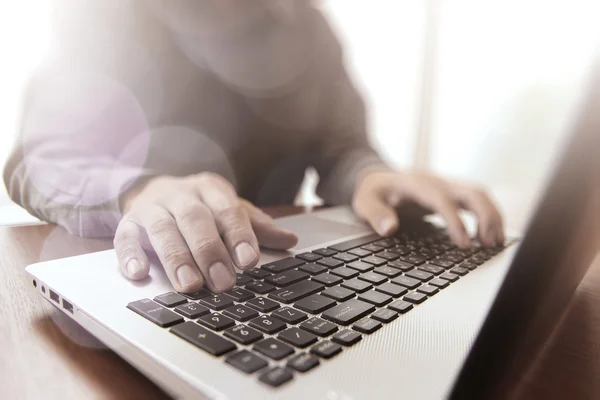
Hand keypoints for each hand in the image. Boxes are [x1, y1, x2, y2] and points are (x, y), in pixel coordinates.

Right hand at [114, 173, 297, 292]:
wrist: (155, 189)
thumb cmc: (201, 206)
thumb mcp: (229, 209)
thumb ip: (256, 226)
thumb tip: (290, 240)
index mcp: (210, 189)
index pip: (227, 210)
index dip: (239, 235)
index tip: (249, 261)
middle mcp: (180, 194)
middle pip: (195, 219)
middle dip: (210, 251)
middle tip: (223, 282)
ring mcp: (151, 207)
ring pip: (162, 229)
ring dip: (176, 257)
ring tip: (189, 285)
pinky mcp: (128, 222)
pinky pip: (124, 236)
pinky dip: (130, 254)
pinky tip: (139, 273)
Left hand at [352, 170, 503, 247]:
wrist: (378, 178)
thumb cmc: (373, 192)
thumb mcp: (365, 202)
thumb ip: (375, 214)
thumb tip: (388, 228)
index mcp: (417, 184)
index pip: (443, 201)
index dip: (456, 222)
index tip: (465, 245)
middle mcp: (437, 182)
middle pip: (471, 192)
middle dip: (486, 217)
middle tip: (489, 246)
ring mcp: (447, 185)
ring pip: (479, 195)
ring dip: (492, 217)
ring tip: (495, 244)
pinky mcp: (452, 192)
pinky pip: (478, 200)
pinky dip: (489, 215)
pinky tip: (491, 236)